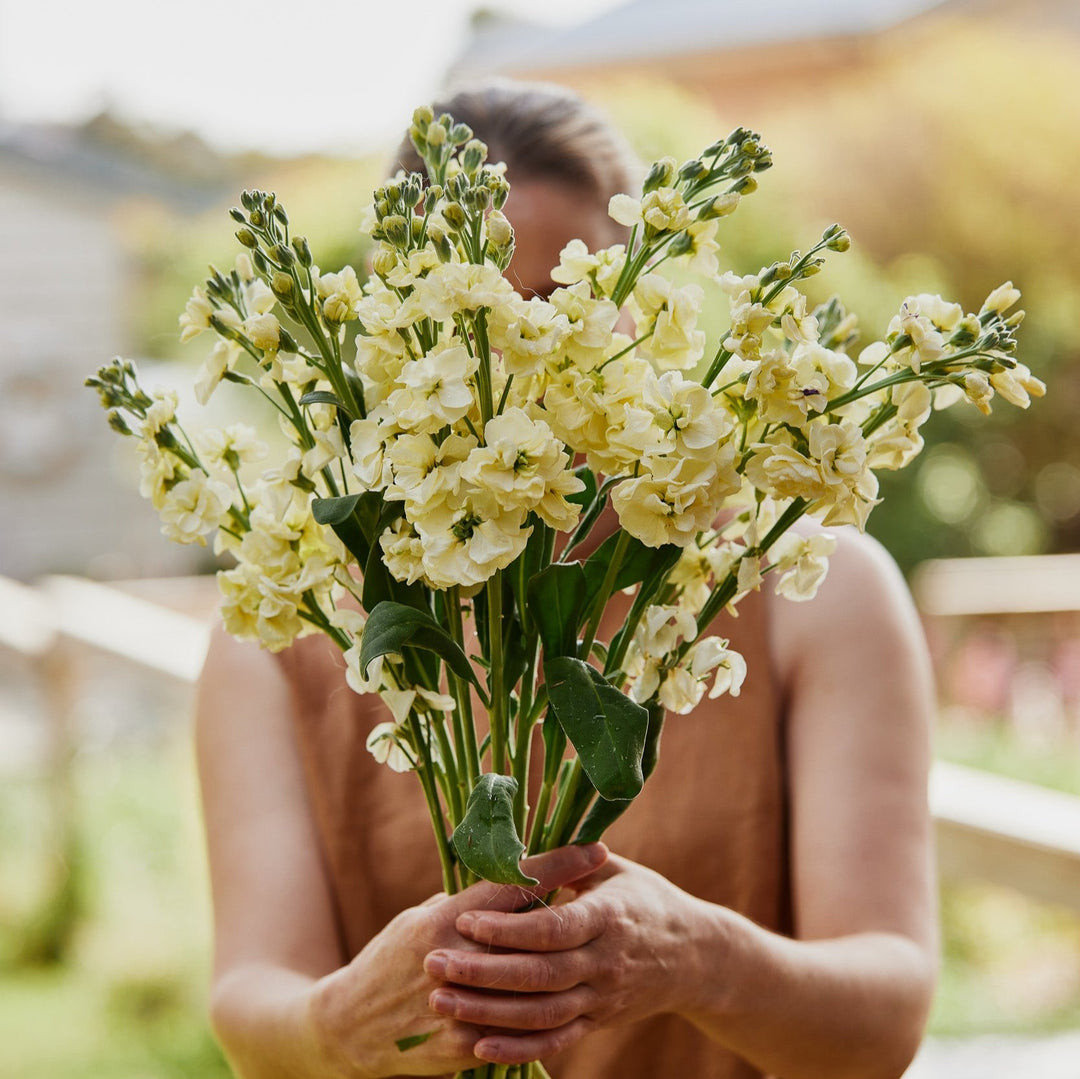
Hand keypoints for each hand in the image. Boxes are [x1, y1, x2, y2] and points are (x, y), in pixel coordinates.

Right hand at [302, 842, 608, 1077]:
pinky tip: (572, 991)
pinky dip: (545, 1007)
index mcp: (440, 922)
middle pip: (530, 931)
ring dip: (567, 957)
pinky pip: (518, 1028)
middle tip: (609, 889)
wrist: (347, 1027)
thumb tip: (515, 878)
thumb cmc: (388, 958)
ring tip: (597, 938)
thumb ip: (467, 905)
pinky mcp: (461, 1046)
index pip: (511, 885)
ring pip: (532, 982)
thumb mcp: (420, 918)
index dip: (557, 865)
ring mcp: (459, 1008)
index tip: (592, 848)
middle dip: (575, 908)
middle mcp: (452, 962)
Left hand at [424, 852, 710, 1065]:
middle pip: (539, 974)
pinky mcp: (598, 1022)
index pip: (552, 927)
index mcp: (608, 916)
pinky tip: (478, 1046)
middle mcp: (605, 962)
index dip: (507, 928)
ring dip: (488, 1012)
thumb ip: (570, 861)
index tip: (464, 919)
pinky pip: (555, 1041)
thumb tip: (521, 843)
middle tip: (435, 963)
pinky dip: (517, 1048)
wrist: (696, 956)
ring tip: (442, 1001)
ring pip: (541, 1013)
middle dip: (483, 972)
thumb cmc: (648, 899)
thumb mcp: (616, 871)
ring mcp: (602, 998)